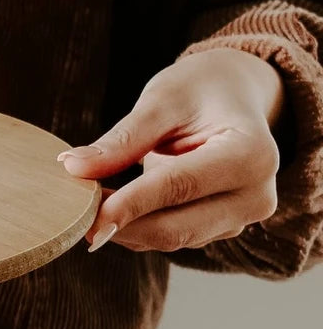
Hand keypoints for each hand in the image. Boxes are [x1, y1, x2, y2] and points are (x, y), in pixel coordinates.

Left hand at [58, 48, 286, 252]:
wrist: (235, 95)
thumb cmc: (200, 90)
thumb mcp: (162, 100)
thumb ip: (122, 139)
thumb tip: (74, 167)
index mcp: (252, 155)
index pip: (180, 187)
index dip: (131, 204)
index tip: (88, 215)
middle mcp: (256, 195)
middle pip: (177, 227)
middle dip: (121, 224)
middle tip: (73, 212)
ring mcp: (241, 217)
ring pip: (172, 238)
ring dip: (125, 227)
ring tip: (88, 201)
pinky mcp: (221, 227)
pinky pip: (172, 236)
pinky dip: (136, 226)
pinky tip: (111, 207)